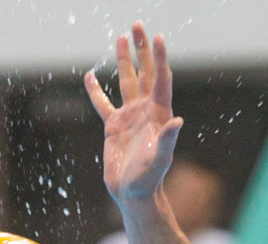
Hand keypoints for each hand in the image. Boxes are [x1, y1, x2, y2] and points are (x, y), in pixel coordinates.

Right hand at [84, 22, 183, 203]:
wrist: (133, 194)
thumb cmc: (149, 179)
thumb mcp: (159, 159)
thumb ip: (167, 140)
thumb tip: (177, 122)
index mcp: (158, 114)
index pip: (160, 80)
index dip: (159, 59)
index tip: (157, 37)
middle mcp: (145, 111)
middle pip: (144, 73)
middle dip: (142, 49)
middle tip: (138, 25)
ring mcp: (130, 117)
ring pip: (127, 82)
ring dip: (124, 60)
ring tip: (121, 38)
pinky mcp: (114, 127)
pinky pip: (103, 104)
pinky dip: (96, 91)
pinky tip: (90, 76)